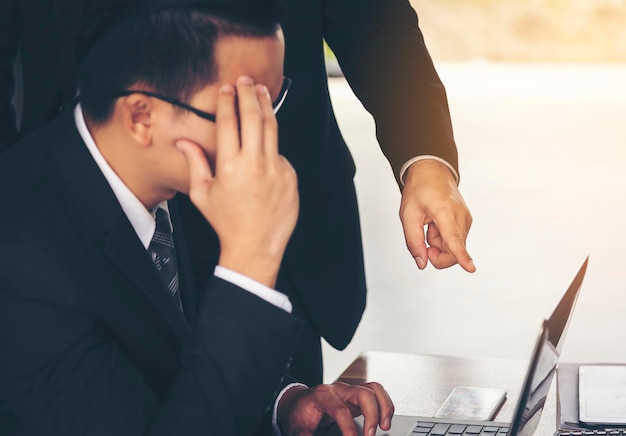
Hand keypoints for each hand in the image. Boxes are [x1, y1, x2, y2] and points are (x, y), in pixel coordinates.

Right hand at [176, 76, 298, 287]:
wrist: (256, 246)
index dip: (227, 101)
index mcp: (230, 165)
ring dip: (266, 107)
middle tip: (245, 81)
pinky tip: (265, 143)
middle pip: (254, 117)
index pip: (229, 122)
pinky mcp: (290, 176)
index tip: (226, 89)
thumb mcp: (202, 194)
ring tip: (262, 92)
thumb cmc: (226, 222)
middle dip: (249, 94)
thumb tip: (184, 142)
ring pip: (272, 129)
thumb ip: (195, 163)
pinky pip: (280, 154)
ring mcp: (276, 169)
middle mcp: (255, 163)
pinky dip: (272, 145)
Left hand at [277, 382, 393, 435]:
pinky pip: (377, 392)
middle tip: (370, 435)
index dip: (349, 429)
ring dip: (384, 407)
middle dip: (371, 415)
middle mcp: (339, 389)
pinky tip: (384, 419)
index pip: (341, 410)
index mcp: (323, 395)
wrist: (300, 402)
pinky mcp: (357, 394)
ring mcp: (350, 390)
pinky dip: (385, 404)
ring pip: (374, 389)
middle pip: (363, 394)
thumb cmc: (300, 414)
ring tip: (385, 426)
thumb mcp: (297, 428)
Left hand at [400, 159, 474, 271]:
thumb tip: (422, 264)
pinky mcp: (466, 222)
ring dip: (437, 243)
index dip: (461, 256)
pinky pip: (454, 241)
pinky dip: (442, 237)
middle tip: (423, 239)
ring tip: (430, 224)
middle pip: (452, 252)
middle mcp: (460, 216)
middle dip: (436, 253)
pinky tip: (436, 223)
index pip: (453, 238)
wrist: (432, 171)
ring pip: (453, 248)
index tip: (471, 269)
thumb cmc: (419, 190)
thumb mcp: (408, 215)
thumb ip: (413, 242)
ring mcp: (466, 219)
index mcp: (444, 212)